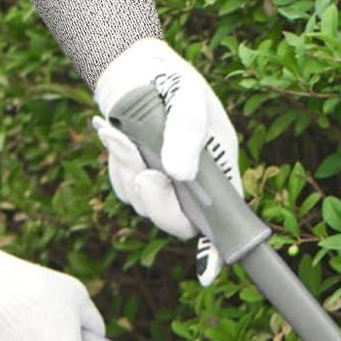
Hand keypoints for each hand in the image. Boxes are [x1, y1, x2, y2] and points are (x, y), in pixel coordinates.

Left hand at [92, 38, 244, 285]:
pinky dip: (117, 163)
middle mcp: (193, 184)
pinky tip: (115, 133)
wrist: (134, 68)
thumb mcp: (186, 97)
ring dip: (131, 170)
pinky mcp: (136, 177)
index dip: (218, 249)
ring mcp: (164, 183)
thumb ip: (186, 132)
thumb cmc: (172, 80)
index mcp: (218, 170)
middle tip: (146, 173)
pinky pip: (124, 188)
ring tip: (123, 132)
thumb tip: (178, 175)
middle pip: (179, 223)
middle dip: (159, 202)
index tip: (207, 272)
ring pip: (145, 204)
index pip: (224, 220)